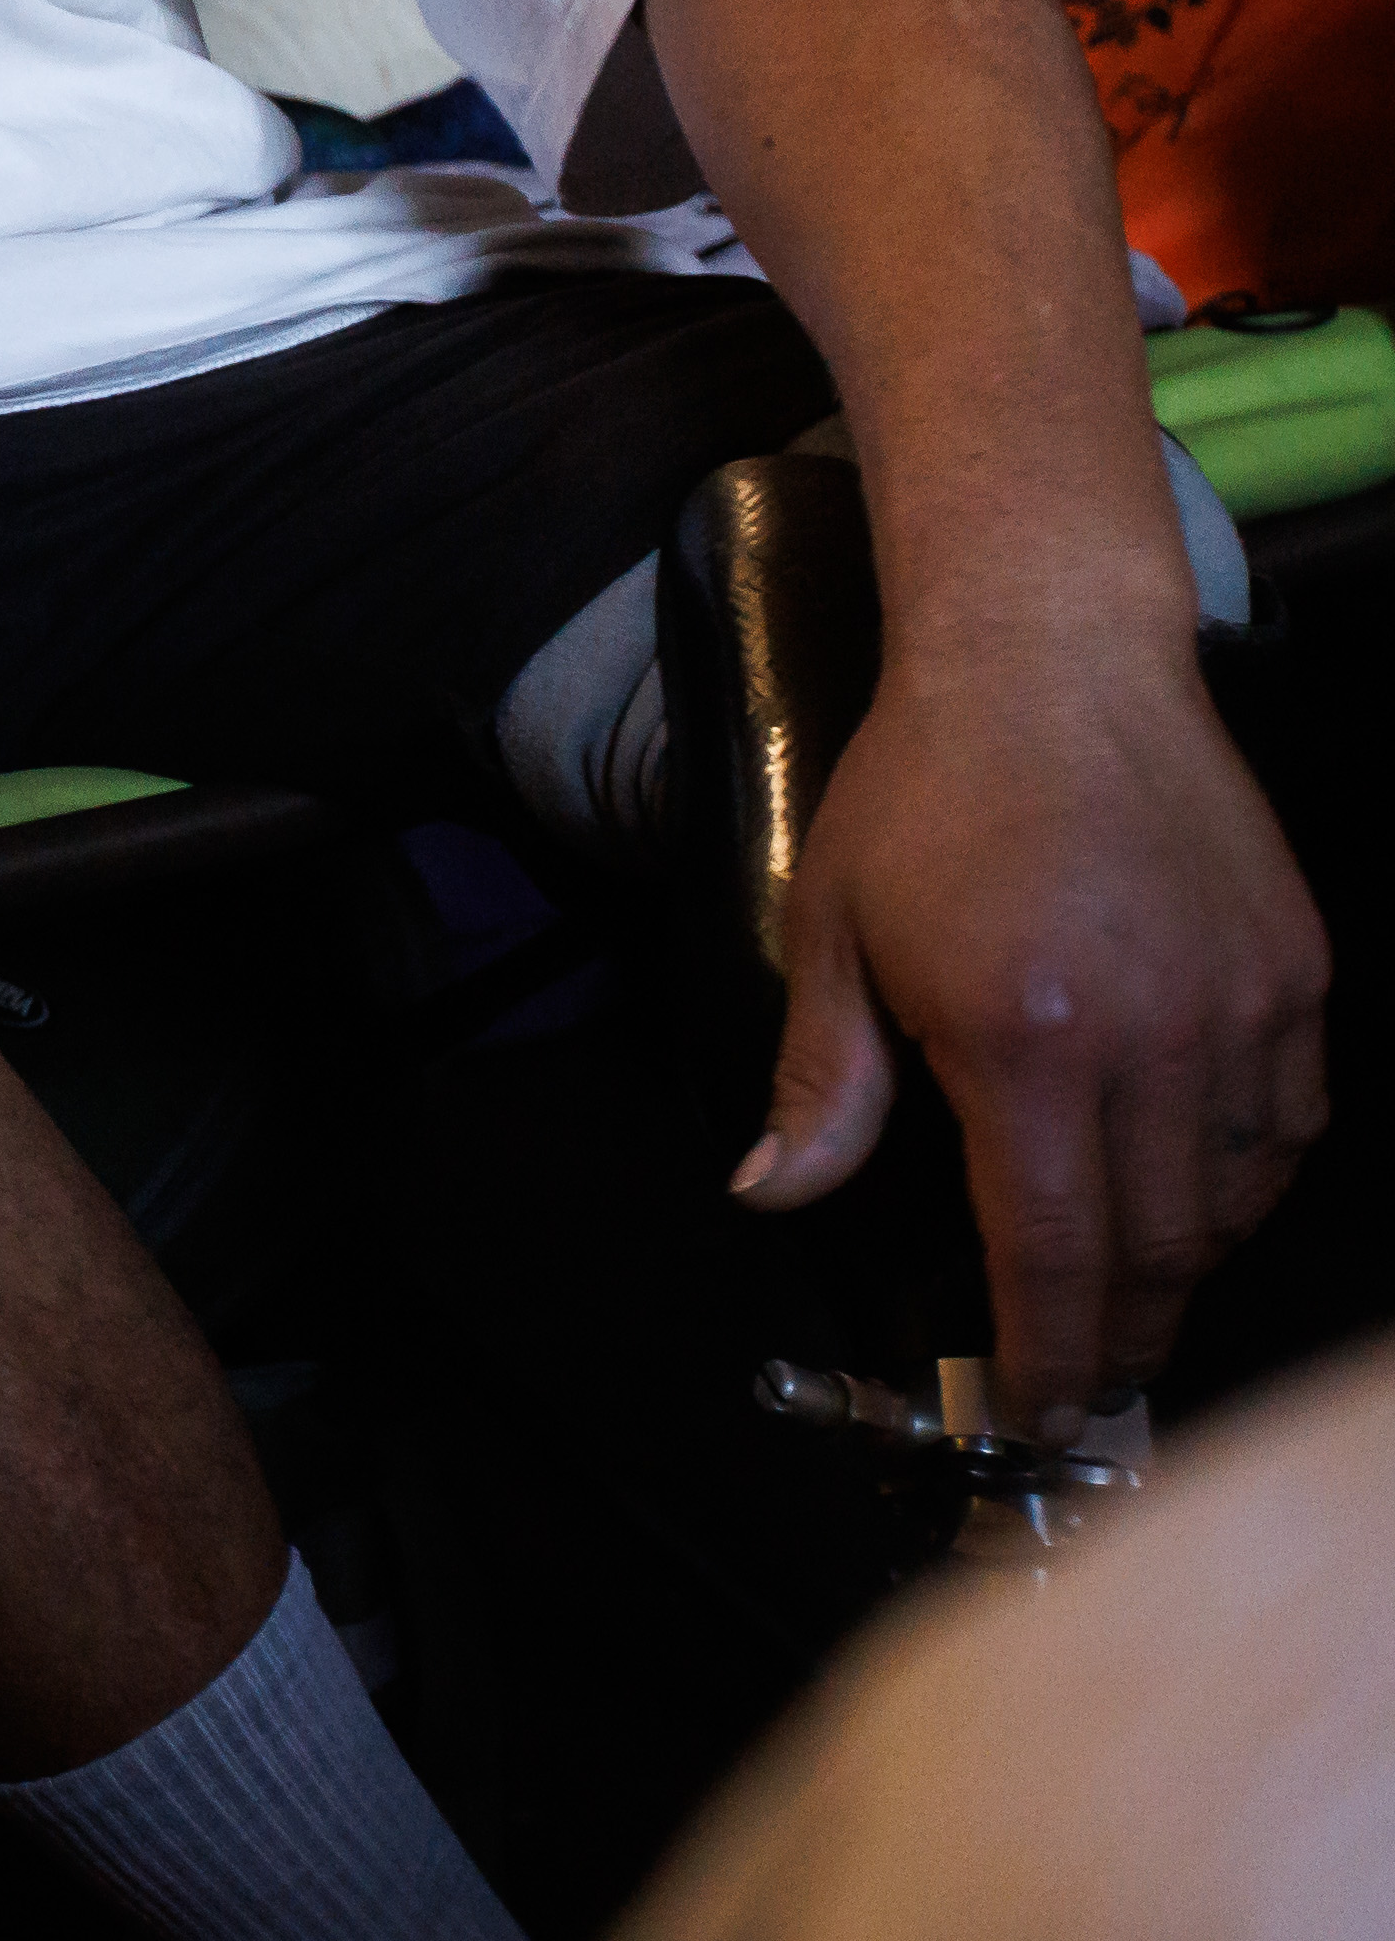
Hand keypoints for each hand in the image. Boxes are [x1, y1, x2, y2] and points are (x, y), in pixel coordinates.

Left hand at [740, 625, 1328, 1427]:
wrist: (1050, 660)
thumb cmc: (924, 790)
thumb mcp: (834, 930)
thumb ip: (817, 1083)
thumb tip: (773, 1194)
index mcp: (1025, 1042)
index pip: (1053, 1250)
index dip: (1049, 1348)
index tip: (1040, 1407)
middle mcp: (1151, 1039)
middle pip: (1158, 1248)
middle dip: (1122, 1334)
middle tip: (1090, 1376)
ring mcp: (1239, 1006)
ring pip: (1234, 1198)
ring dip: (1184, 1262)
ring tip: (1133, 1289)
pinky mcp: (1294, 970)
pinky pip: (1288, 1121)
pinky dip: (1246, 1177)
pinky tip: (1196, 1186)